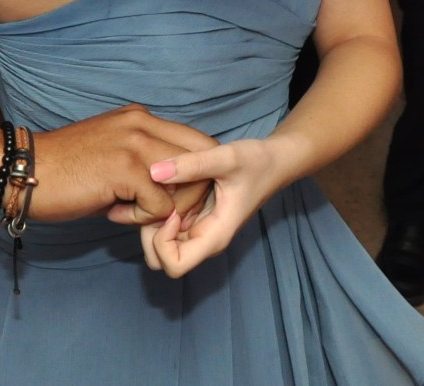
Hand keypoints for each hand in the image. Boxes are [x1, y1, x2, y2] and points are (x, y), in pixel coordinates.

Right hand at [28, 105, 216, 224]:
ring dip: (168, 208)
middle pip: (204, 161)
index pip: (198, 143)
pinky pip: (161, 206)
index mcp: (142, 117)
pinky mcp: (125, 169)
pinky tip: (114, 213)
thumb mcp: (114, 154)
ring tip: (133, 212)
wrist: (22, 171)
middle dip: (192, 194)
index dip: (197, 175)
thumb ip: (148, 162)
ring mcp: (135, 144)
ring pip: (189, 184)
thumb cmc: (65, 170)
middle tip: (162, 212)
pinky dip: (143, 219)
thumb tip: (179, 189)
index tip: (175, 198)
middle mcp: (143, 123)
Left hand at [138, 138, 295, 277]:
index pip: (174, 266)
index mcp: (214, 237)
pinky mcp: (195, 218)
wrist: (273, 161)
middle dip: (150, 233)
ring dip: (153, 221)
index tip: (170, 211)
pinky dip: (159, 211)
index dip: (162, 243)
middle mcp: (203, 240)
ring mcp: (197, 231)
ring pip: (160, 244)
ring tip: (161, 188)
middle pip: (160, 259)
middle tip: (159, 198)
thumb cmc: (256, 163)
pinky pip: (167, 226)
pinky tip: (167, 185)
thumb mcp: (227, 158)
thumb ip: (193, 164)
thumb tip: (154, 171)